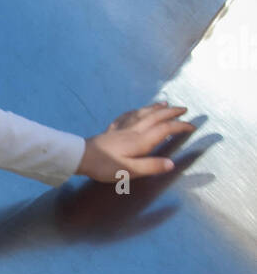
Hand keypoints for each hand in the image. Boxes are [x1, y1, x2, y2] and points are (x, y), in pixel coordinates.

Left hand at [76, 102, 195, 182]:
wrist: (81, 157)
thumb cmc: (105, 166)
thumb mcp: (130, 171)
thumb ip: (151, 166)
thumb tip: (172, 163)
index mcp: (140, 141)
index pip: (165, 130)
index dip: (180, 127)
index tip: (192, 126)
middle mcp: (133, 131)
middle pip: (156, 117)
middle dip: (172, 112)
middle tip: (184, 109)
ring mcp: (122, 128)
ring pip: (143, 113)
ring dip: (155, 108)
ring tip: (165, 103)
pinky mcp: (112, 130)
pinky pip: (127, 116)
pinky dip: (136, 111)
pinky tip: (137, 110)